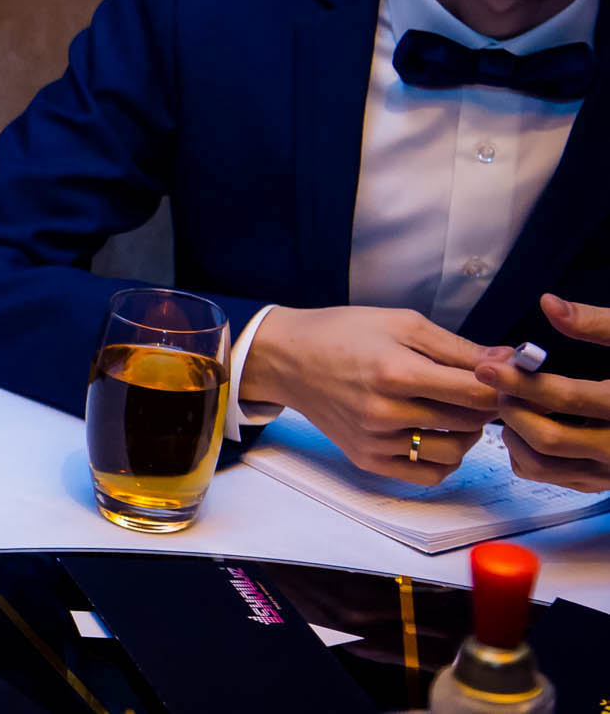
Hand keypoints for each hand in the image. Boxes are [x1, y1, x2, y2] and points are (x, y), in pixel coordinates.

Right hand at [242, 306, 505, 482]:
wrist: (287, 359)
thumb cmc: (343, 334)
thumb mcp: (401, 324)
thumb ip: (458, 347)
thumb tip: (510, 361)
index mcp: (394, 371)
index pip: (475, 392)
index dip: (501, 386)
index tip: (503, 378)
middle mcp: (384, 411)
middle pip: (468, 422)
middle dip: (485, 406)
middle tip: (479, 391)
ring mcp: (374, 440)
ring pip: (453, 453)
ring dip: (468, 435)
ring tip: (457, 413)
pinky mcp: (367, 459)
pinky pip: (426, 474)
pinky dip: (444, 460)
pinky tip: (438, 436)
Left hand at [474, 294, 609, 491]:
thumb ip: (596, 323)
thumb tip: (548, 303)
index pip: (566, 399)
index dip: (521, 382)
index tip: (487, 368)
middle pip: (547, 439)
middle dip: (512, 409)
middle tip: (499, 384)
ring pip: (542, 465)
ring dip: (514, 435)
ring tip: (511, 403)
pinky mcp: (600, 482)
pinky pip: (548, 477)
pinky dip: (524, 453)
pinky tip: (527, 424)